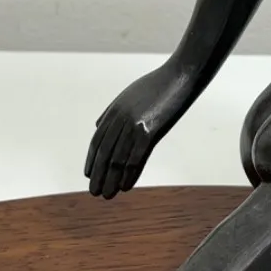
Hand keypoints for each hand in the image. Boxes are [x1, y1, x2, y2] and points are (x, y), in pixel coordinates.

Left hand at [84, 64, 194, 197]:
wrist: (181, 75)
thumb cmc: (159, 84)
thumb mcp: (129, 95)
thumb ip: (112, 111)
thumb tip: (98, 127)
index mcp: (115, 110)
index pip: (97, 140)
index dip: (92, 159)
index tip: (89, 175)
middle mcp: (120, 118)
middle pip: (104, 152)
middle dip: (98, 174)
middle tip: (94, 191)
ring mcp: (134, 124)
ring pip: (117, 158)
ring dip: (111, 179)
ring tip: (108, 194)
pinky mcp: (149, 130)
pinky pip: (136, 157)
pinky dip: (129, 174)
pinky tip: (126, 186)